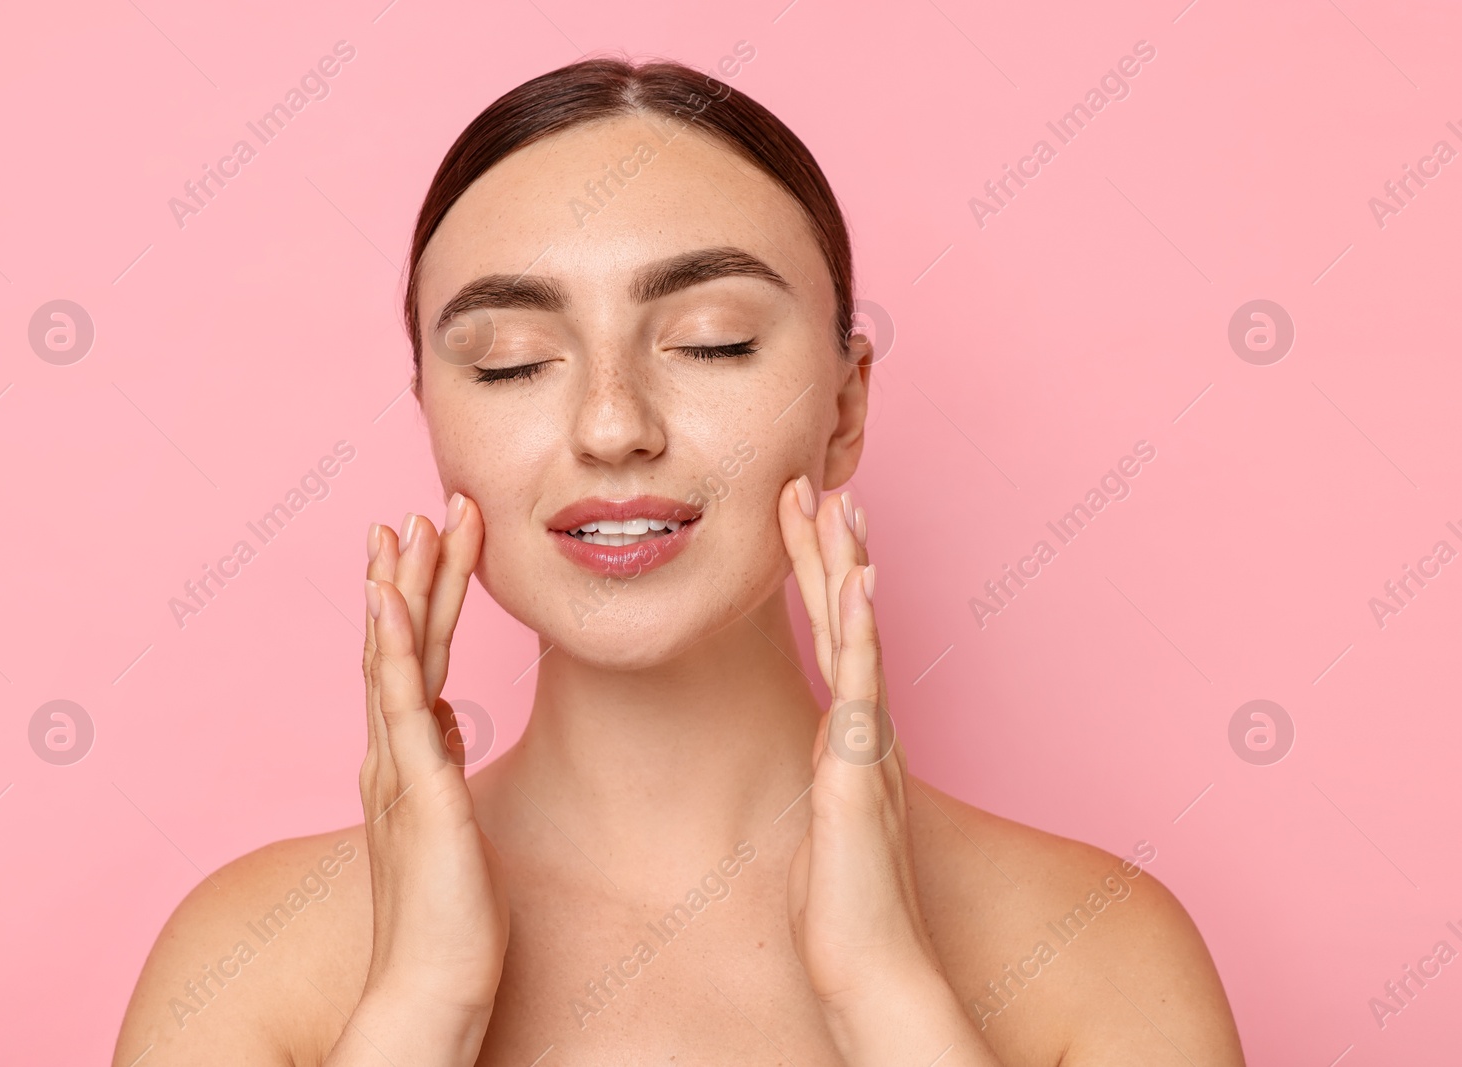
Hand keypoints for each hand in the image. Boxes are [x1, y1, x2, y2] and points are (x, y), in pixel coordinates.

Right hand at [325, 494, 508, 1066]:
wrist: (432, 987)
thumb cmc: (449, 915)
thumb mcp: (451, 820)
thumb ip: (438, 764)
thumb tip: (448, 718)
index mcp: (404, 760)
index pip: (411, 661)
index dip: (416, 600)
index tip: (424, 544)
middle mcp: (392, 755)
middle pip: (400, 645)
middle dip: (411, 574)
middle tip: (420, 509)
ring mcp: (399, 769)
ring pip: (397, 660)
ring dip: (402, 590)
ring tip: (408, 527)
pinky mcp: (419, 792)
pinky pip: (402, 707)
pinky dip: (394, 649)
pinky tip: (388, 602)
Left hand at [778, 477, 941, 1055]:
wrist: (869, 963)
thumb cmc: (843, 904)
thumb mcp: (823, 823)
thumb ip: (827, 781)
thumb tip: (821, 759)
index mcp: (850, 735)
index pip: (833, 637)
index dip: (819, 577)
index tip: (804, 521)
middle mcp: (865, 727)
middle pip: (845, 618)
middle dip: (829, 547)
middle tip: (815, 481)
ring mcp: (867, 741)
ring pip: (856, 634)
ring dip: (844, 564)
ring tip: (834, 500)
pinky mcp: (861, 766)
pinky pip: (861, 684)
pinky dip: (862, 629)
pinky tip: (858, 581)